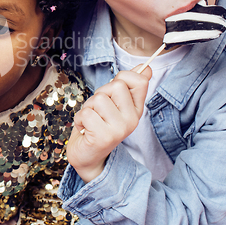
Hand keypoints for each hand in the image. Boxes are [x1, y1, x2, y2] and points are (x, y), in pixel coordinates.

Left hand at [67, 66, 150, 182]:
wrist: (88, 156)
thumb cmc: (98, 125)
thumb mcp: (114, 104)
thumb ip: (127, 87)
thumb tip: (146, 68)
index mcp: (136, 109)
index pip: (140, 81)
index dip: (123, 77)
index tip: (113, 90)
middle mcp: (132, 119)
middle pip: (116, 85)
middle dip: (101, 93)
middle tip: (98, 110)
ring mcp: (120, 129)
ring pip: (99, 98)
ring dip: (88, 107)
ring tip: (91, 120)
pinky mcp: (104, 137)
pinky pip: (86, 113)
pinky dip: (80, 119)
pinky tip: (85, 128)